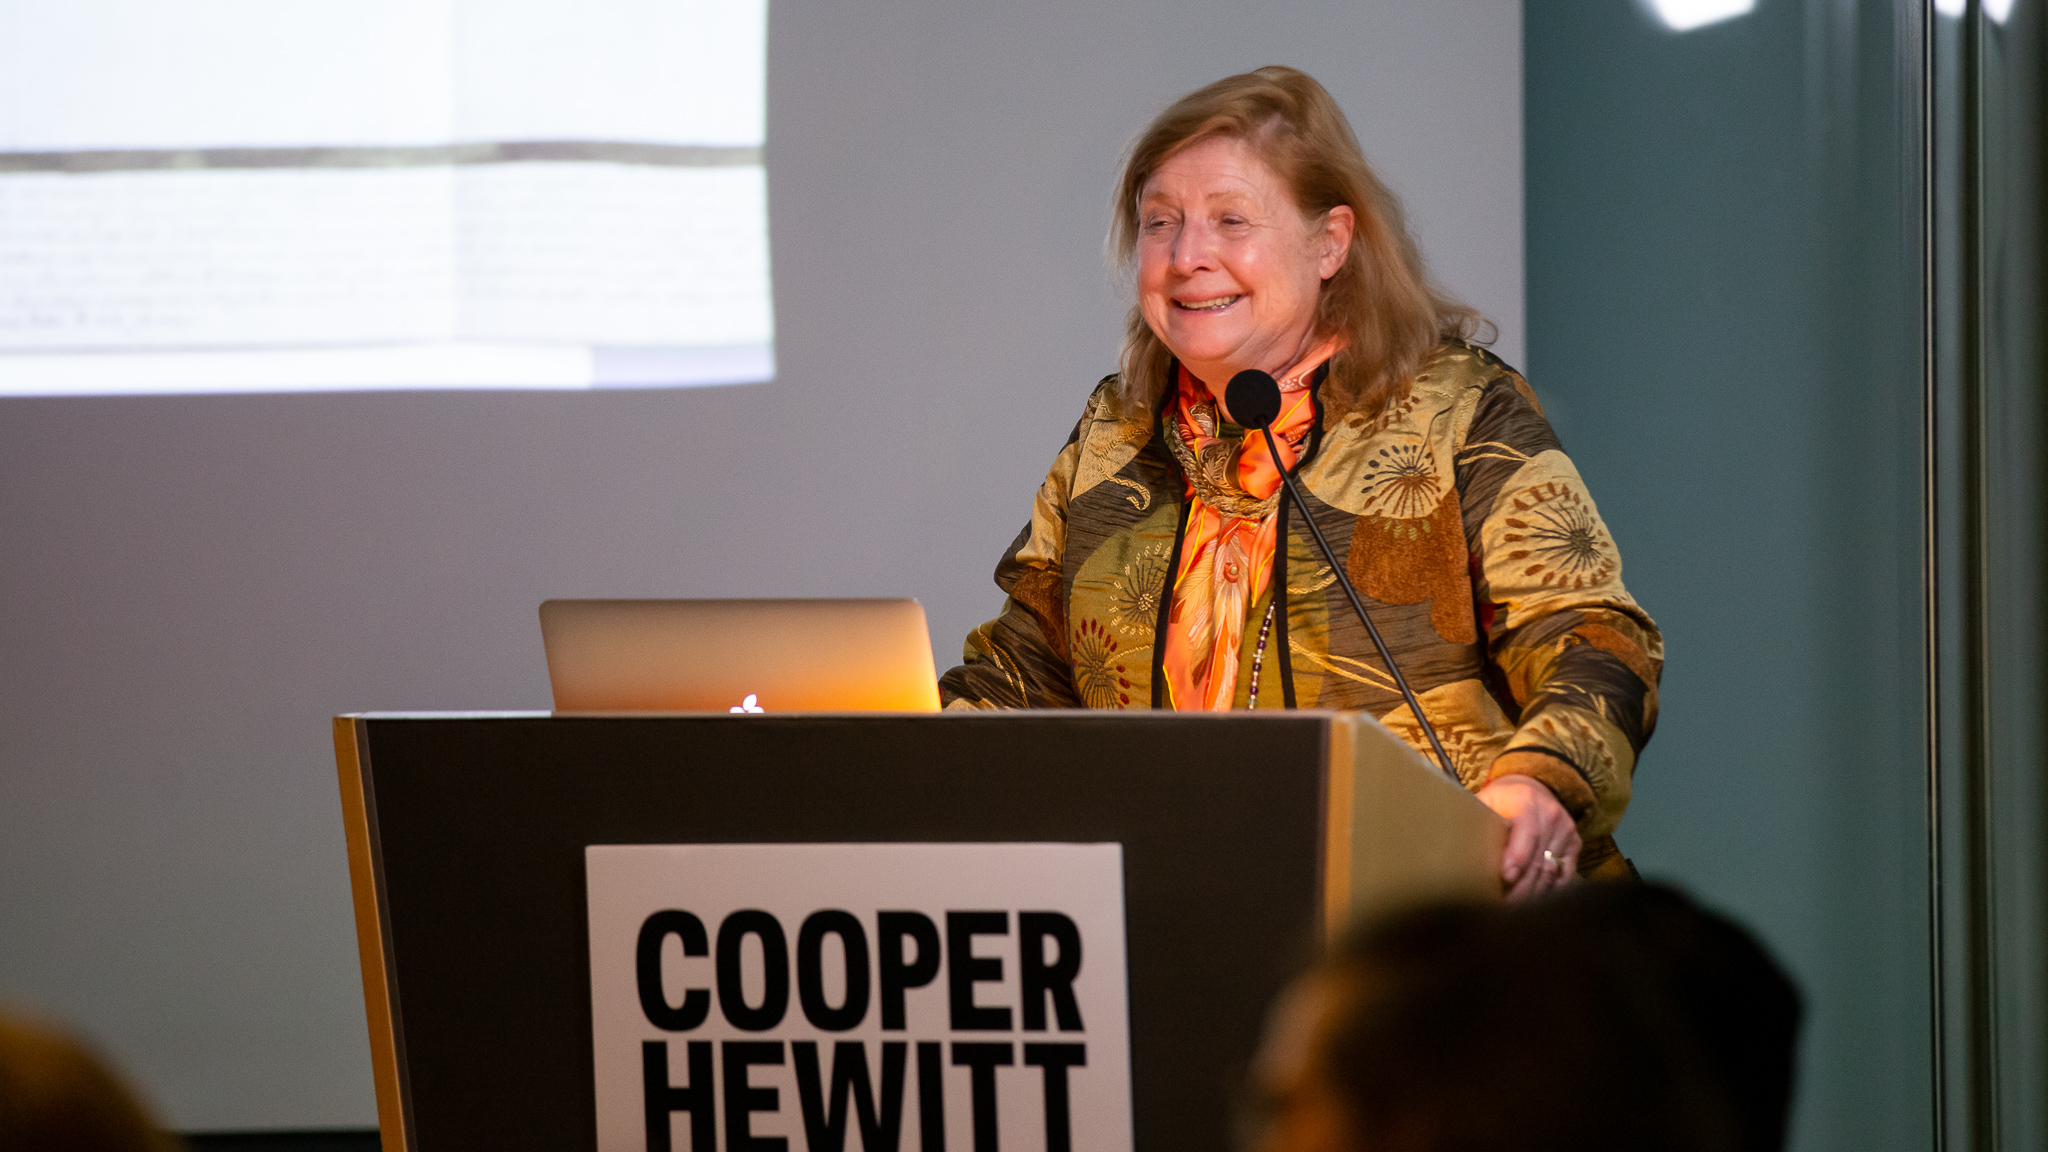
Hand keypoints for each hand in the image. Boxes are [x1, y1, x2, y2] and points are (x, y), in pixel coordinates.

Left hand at [1476, 770, 1580, 900]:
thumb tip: (1456, 844)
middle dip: (1521, 885)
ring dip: (1532, 891)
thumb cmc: (1501, 800)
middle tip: (1503, 904)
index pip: (1527, 831)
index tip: (1504, 877)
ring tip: (1514, 906)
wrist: (1532, 789)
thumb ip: (1477, 820)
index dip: (1517, 856)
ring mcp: (1566, 829)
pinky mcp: (1575, 842)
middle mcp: (1550, 814)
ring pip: (1550, 870)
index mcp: (1526, 800)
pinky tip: (1532, 898)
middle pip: (1538, 857)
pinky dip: (1548, 888)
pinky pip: (1565, 873)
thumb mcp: (1486, 801)